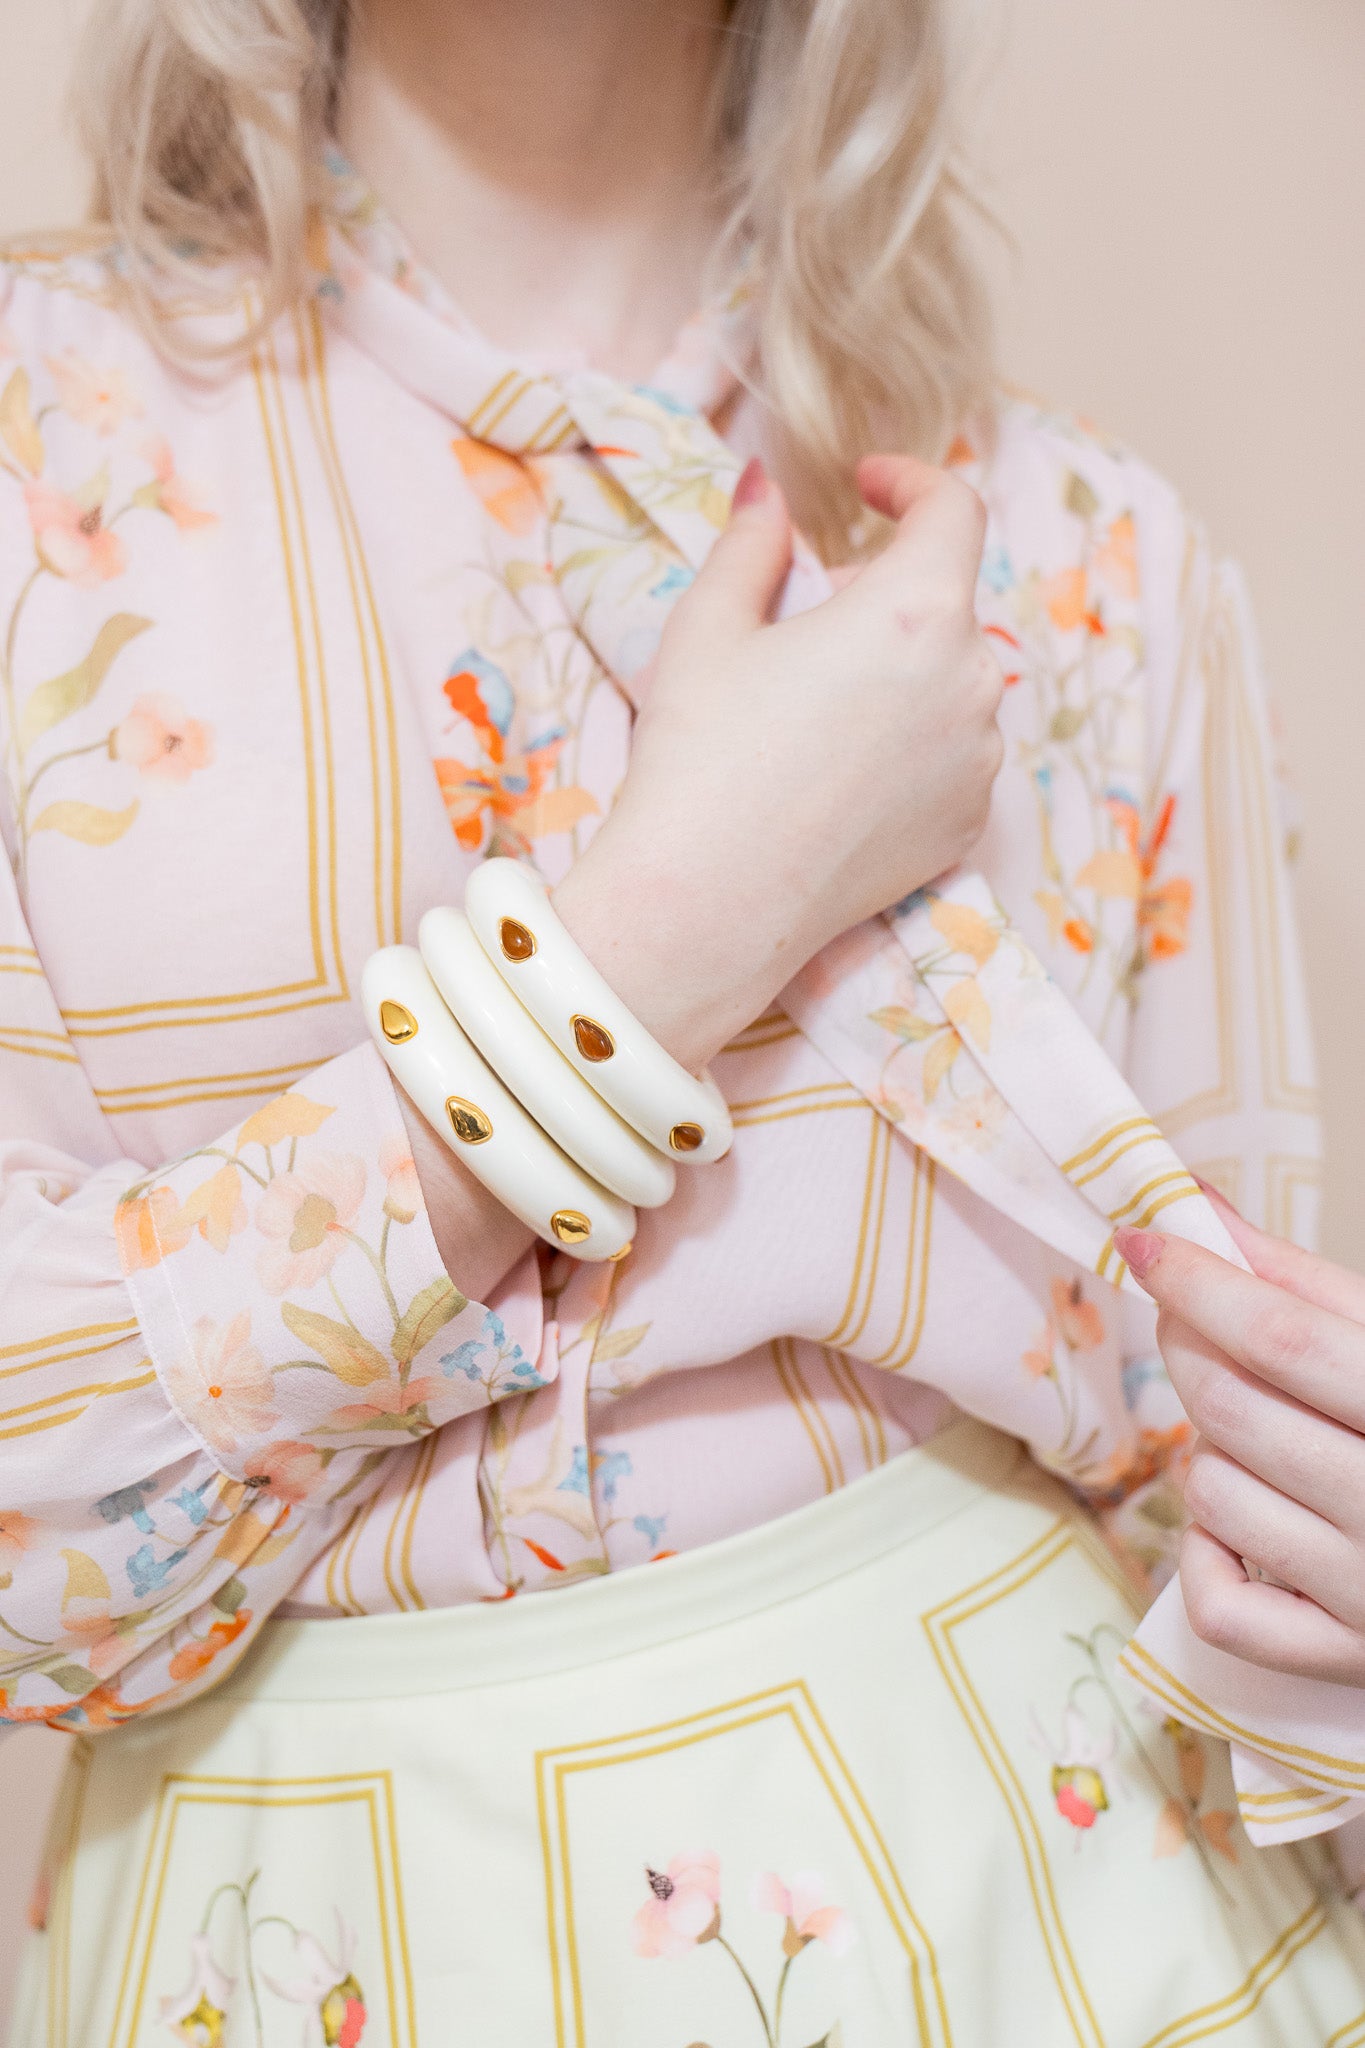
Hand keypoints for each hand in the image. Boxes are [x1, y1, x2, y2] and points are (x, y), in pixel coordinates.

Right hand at [554, 454, 1003, 1068]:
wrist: (707, 905)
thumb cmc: (699, 757)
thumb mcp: (710, 628)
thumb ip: (751, 542)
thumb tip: (765, 487)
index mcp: (916, 610)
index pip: (952, 509)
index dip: (910, 481)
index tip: (866, 485)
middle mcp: (972, 680)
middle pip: (947, 598)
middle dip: (883, 590)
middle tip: (801, 623)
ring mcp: (978, 759)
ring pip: (951, 678)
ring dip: (899, 668)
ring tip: (810, 712)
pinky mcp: (966, 823)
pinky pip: (951, 752)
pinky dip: (909, 740)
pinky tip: (833, 773)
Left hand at [1116, 1198, 1364, 1684]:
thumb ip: (1305, 1285)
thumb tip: (1198, 1208)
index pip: (1283, 1338)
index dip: (1200, 1282)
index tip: (1142, 1237)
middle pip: (1233, 1409)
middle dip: (1188, 1347)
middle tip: (1190, 1321)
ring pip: (1214, 1495)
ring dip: (1208, 1451)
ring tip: (1260, 1436)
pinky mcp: (1345, 1662)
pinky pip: (1221, 1603)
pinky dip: (1208, 1554)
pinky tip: (1245, 1525)